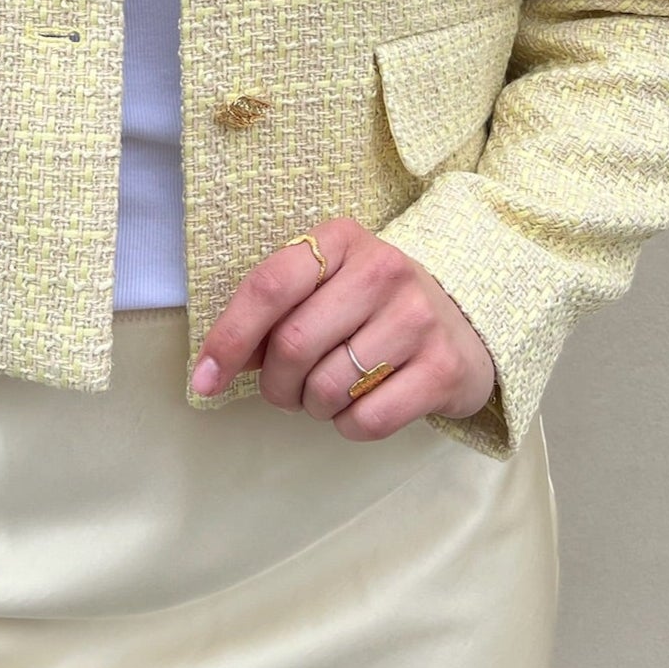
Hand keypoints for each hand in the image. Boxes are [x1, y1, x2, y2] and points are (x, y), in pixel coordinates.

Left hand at [188, 216, 496, 438]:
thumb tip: (215, 365)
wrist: (464, 323)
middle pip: (292, 344)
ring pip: (325, 388)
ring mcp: (418, 318)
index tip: (204, 380)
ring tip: (326, 394)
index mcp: (342, 240)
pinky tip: (359, 406)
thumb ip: (273, 314)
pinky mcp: (442, 369)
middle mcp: (384, 269)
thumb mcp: (324, 287)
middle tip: (285, 389)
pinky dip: (346, 426)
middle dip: (273, 383)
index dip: (228, 338)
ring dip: (310, 407)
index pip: (270, 286)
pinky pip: (365, 421)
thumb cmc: (372, 307)